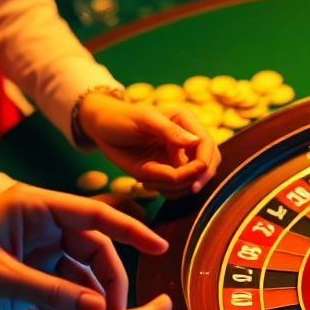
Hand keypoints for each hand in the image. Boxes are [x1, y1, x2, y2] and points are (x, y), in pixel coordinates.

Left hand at [0, 185, 167, 309]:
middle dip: (110, 281)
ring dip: (94, 300)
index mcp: (32, 208)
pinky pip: (65, 292)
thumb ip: (51, 292)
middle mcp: (39, 226)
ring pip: (83, 274)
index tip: (160, 247)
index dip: (130, 230)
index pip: (94, 214)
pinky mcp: (28, 278)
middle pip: (94, 249)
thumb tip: (100, 309)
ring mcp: (35, 253)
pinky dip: (75, 309)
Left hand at [79, 93, 217, 196]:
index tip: (194, 183)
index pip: (207, 145)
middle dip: (194, 180)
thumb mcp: (143, 120)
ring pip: (193, 179)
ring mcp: (179, 156)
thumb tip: (195, 142)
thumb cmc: (120, 118)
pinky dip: (167, 191)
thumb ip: (170, 131)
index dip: (205, 166)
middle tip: (173, 190)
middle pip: (208, 164)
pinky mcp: (169, 169)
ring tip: (147, 182)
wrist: (102, 129)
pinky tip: (146, 184)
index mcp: (186, 121)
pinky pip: (178, 187)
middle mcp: (187, 139)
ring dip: (175, 188)